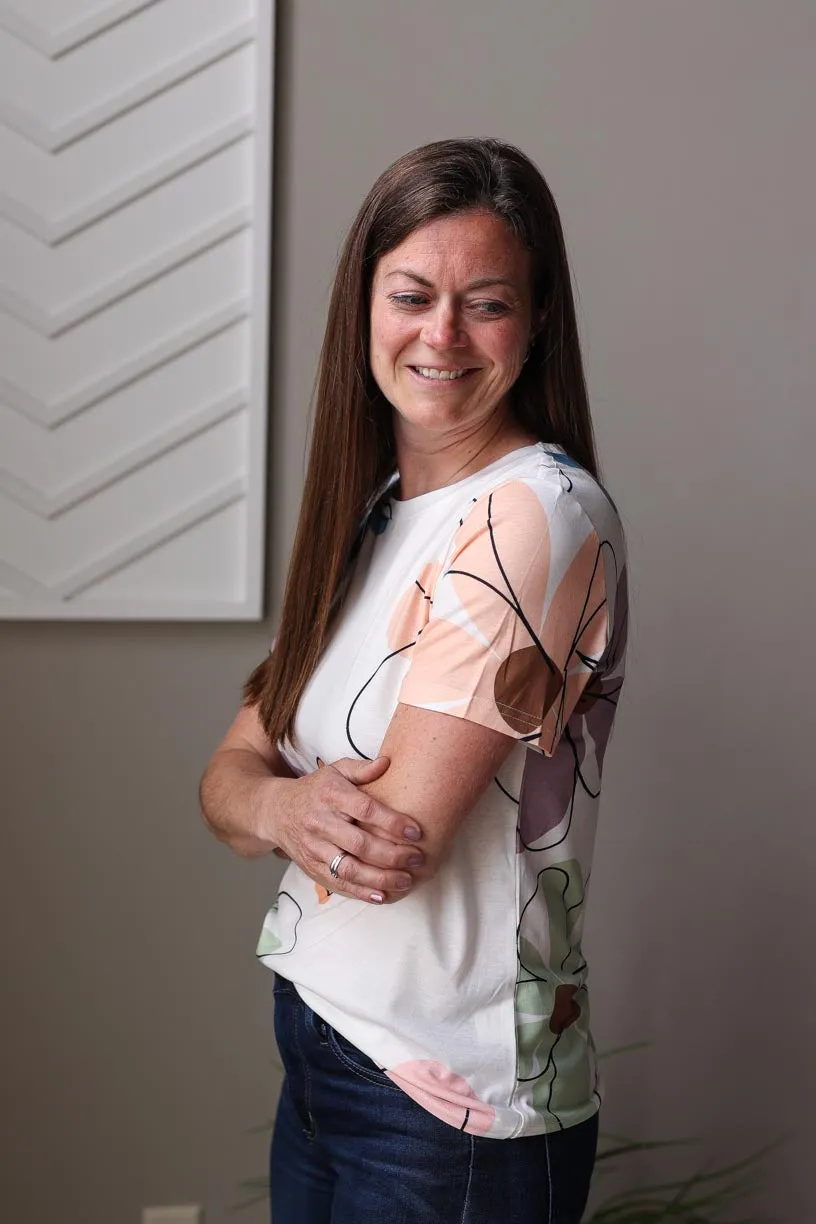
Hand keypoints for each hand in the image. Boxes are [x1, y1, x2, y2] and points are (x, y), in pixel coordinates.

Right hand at [270, 756, 423, 903]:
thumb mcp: (335, 771)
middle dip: (392, 855)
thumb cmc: (315, 790)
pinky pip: (337, 883)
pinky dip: (360, 892)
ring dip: (380, 879)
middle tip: (418, 858)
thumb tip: (387, 763)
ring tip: (406, 880)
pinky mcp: (311, 867)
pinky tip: (382, 895)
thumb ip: (361, 769)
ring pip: (348, 869)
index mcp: (331, 795)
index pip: (365, 810)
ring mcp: (313, 848)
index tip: (416, 832)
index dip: (392, 822)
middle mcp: (320, 823)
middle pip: (359, 844)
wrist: (276, 811)